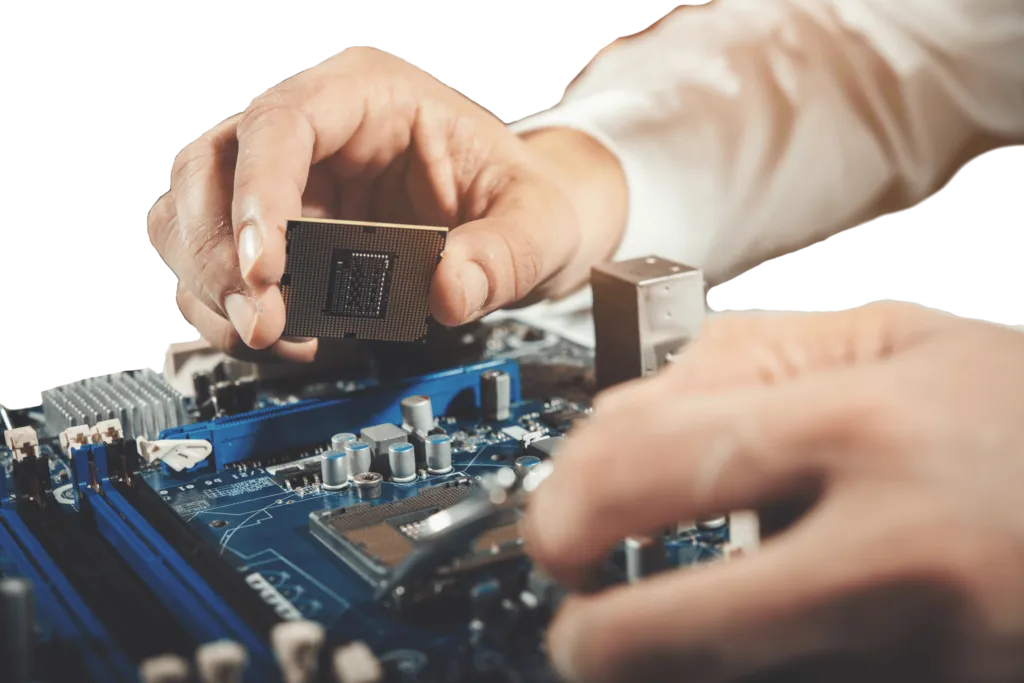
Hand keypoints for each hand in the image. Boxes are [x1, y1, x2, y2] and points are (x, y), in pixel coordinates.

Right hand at [148, 46, 625, 360]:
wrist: (511, 223)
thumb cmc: (516, 200)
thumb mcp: (537, 223)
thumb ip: (502, 256)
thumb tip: (446, 291)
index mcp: (368, 94)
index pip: (281, 123)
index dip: (259, 195)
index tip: (267, 272)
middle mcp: (311, 130)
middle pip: (208, 168)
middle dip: (219, 254)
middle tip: (265, 324)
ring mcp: (284, 181)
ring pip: (189, 217)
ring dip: (213, 287)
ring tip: (275, 337)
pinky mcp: (274, 234)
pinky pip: (214, 267)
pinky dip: (228, 311)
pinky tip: (281, 339)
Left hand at [524, 302, 1023, 682]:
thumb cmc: (1017, 412)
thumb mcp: (888, 341)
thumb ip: (736, 366)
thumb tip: (610, 429)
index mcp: (866, 430)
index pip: (649, 470)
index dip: (567, 507)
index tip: (552, 530)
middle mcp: (896, 555)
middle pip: (666, 634)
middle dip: (591, 640)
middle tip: (582, 622)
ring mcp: (934, 655)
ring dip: (672, 668)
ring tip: (675, 623)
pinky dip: (755, 676)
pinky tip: (772, 637)